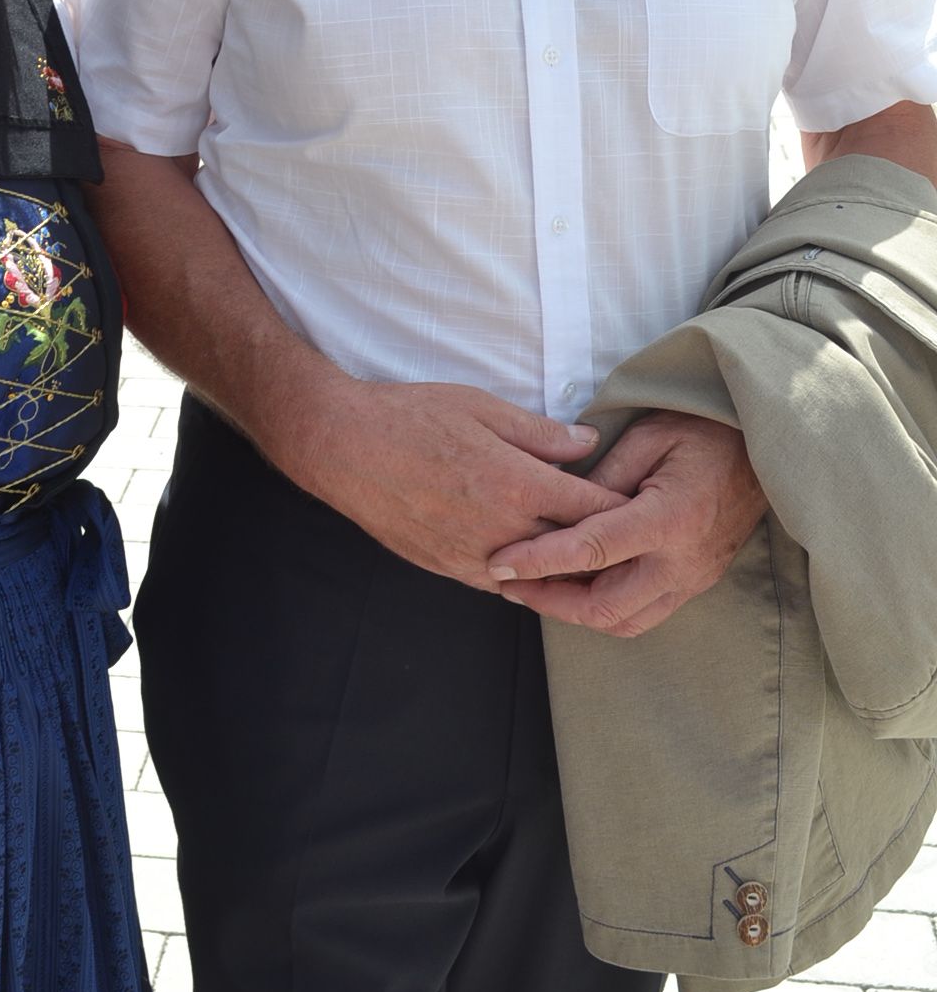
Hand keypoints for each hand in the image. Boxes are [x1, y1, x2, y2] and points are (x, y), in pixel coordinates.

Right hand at [272, 377, 627, 591]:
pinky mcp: (449, 569)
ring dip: (567, 570)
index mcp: (519, 484)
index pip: (594, 508)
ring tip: (593, 561)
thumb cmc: (412, 417)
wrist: (344, 448)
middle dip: (605, 545)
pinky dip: (526, 578)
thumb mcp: (482, 407)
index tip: (647, 505)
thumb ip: (541, 433)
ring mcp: (476, 556)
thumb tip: (588, 442)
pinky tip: (536, 567)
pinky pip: (503, 584)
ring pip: (542, 578)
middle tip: (633, 540)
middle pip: (576, 551)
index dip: (625, 508)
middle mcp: (504, 529)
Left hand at [484, 413, 765, 636]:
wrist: (764, 449)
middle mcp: (682, 561)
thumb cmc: (703, 431)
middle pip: (605, 607)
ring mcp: (693, 579)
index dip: (539, 561)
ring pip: (624, 621)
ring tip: (536, 588)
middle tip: (509, 584)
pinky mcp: (696, 584)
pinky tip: (577, 587)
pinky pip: (644, 614)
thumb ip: (602, 473)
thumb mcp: (647, 435)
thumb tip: (557, 504)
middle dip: (550, 602)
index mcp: (669, 519)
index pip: (592, 551)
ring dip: (575, 612)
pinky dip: (604, 609)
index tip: (499, 565)